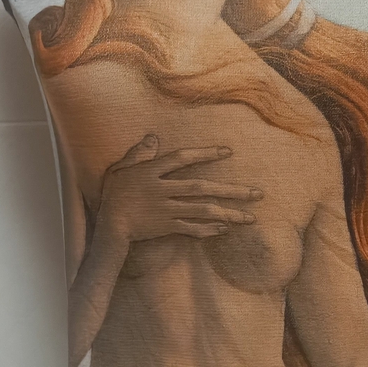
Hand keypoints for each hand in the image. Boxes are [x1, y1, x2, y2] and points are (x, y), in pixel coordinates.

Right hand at [99, 133, 262, 243]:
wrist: (109, 227)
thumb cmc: (114, 195)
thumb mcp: (121, 169)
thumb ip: (139, 154)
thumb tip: (153, 137)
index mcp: (152, 172)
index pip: (182, 159)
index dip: (205, 154)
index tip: (228, 152)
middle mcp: (162, 190)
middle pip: (201, 187)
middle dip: (232, 191)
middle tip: (257, 194)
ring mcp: (166, 210)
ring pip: (202, 210)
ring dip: (228, 213)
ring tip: (250, 216)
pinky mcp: (167, 226)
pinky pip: (191, 228)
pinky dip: (208, 229)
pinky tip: (225, 228)